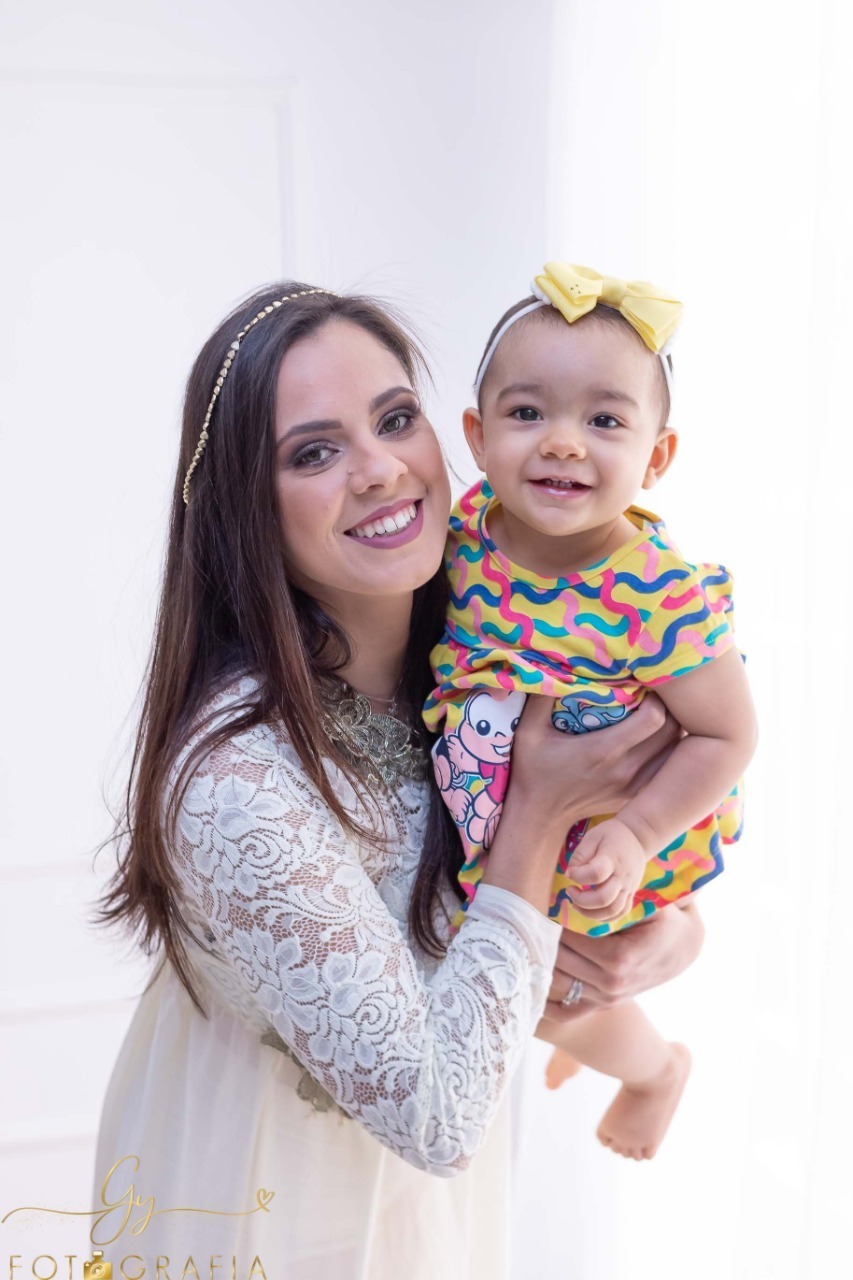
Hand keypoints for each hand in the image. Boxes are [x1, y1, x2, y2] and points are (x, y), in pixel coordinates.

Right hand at [507, 692, 679, 834]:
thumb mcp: (528, 731)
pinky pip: (665, 772)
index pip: (654, 719)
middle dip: (673, 711)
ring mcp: (633, 788)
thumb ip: (541, 697)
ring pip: (674, 754)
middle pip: (672, 734)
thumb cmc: (532, 770)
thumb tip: (552, 663)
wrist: (538, 817)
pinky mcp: (634, 798)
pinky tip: (658, 741)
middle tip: (662, 696)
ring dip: (674, 733)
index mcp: (603, 750)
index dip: (658, 699)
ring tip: (664, 715)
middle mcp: (625, 770)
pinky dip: (668, 754)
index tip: (648, 687)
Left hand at [537, 900, 704, 1025]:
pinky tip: (533, 984)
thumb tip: (590, 883)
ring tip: (529, 942)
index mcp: (619, 957)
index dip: (555, 920)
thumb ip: (621, 895)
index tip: (547, 904)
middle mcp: (611, 983)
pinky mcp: (603, 1006)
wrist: (682, 948)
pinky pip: (568, 1012)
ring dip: (540, 964)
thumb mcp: (649, 902)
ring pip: (558, 983)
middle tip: (530, 920)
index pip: (571, 939)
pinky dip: (548, 1003)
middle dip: (544, 939)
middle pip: (560, 959)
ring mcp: (607, 999)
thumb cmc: (662, 919)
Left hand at [566, 817, 647, 922]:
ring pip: (611, 911)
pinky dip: (603, 917)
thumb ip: (580, 855)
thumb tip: (569, 875)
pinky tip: (590, 909)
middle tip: (570, 890)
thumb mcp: (593, 836)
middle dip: (581, 900)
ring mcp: (629, 887)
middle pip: (603, 898)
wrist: (638, 838)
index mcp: (613, 858)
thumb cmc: (611, 836)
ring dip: (589, 913)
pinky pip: (619, 913)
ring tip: (575, 903)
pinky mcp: (630, 894)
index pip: (595, 874)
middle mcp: (623, 876)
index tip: (570, 872)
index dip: (578, 876)